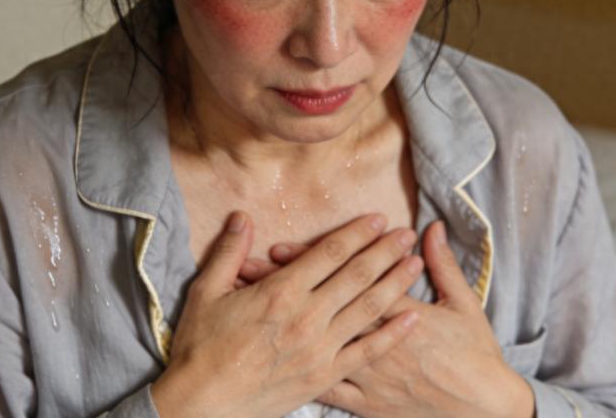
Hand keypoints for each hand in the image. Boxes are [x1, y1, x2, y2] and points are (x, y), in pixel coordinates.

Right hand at [151, 211, 424, 417]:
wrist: (201, 406)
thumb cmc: (199, 348)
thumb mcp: (206, 292)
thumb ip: (229, 252)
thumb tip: (242, 215)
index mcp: (279, 292)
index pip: (329, 253)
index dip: (357, 233)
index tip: (378, 219)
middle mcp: (306, 317)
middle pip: (356, 276)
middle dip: (385, 251)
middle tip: (406, 232)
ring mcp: (319, 349)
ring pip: (368, 309)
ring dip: (395, 284)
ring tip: (416, 264)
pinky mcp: (324, 376)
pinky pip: (366, 352)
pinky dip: (392, 334)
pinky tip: (412, 318)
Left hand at [243, 222, 535, 417]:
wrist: (483, 411)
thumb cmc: (475, 356)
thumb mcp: (464, 304)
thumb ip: (444, 264)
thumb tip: (432, 227)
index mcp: (403, 313)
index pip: (350, 278)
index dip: (311, 262)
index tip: (281, 246)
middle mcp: (378, 342)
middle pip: (324, 305)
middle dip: (286, 285)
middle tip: (251, 266)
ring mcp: (369, 375)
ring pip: (317, 343)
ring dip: (285, 322)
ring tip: (252, 303)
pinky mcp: (366, 403)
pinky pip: (327, 388)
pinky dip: (297, 370)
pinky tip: (272, 358)